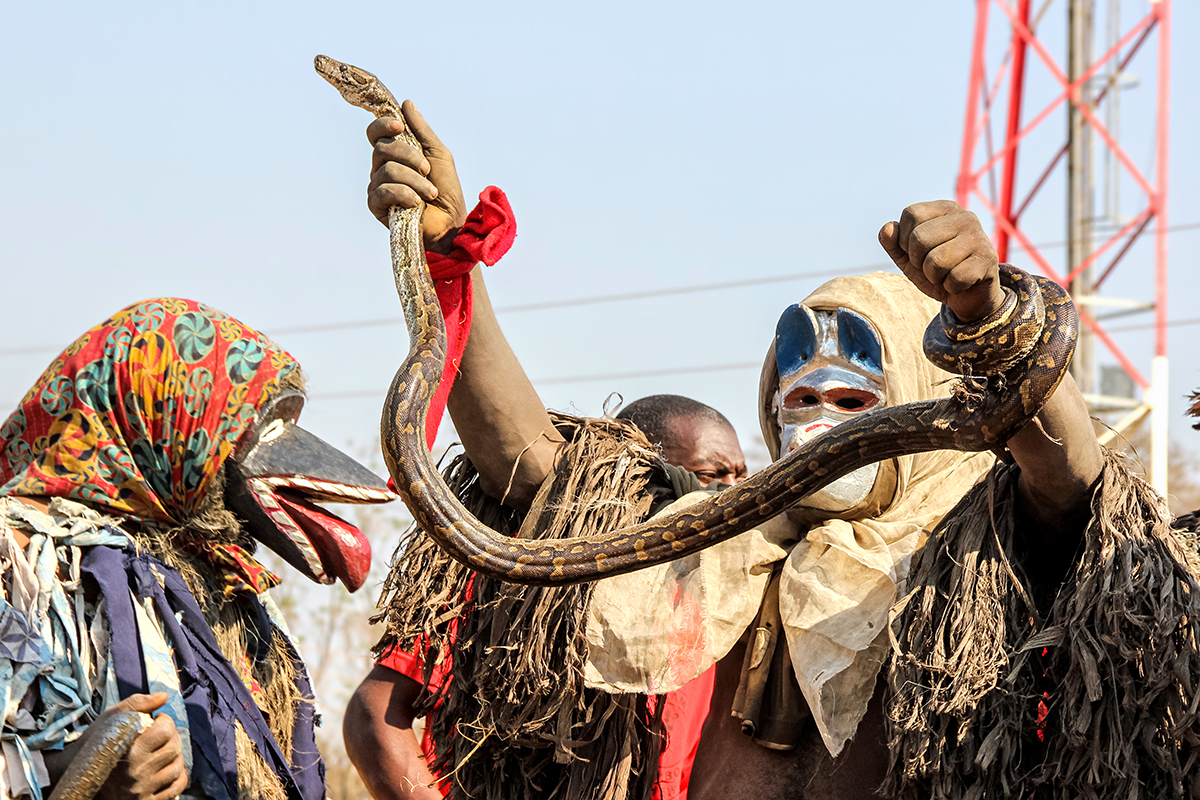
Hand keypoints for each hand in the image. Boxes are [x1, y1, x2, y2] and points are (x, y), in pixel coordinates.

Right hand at [95, 693, 187, 799]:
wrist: (76, 779)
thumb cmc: (94, 745)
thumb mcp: (110, 719)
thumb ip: (137, 704)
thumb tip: (164, 696)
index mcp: (129, 751)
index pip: (165, 730)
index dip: (164, 721)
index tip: (158, 721)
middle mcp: (136, 773)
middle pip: (174, 747)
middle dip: (171, 737)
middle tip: (162, 736)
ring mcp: (142, 790)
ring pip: (177, 767)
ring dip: (174, 757)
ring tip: (161, 752)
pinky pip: (176, 788)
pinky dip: (177, 777)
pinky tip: (165, 769)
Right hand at [367, 100, 467, 254]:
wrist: (451, 223)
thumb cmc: (447, 190)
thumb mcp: (439, 154)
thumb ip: (422, 130)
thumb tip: (406, 104)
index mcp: (395, 154)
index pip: (376, 132)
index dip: (383, 124)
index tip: (399, 125)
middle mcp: (382, 168)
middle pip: (382, 148)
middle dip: (409, 156)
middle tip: (427, 170)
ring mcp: (378, 187)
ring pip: (386, 170)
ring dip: (414, 180)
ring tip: (430, 193)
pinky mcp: (377, 206)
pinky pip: (383, 191)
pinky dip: (404, 194)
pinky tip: (416, 203)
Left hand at [878, 200, 1004, 322]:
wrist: (968, 294)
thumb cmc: (936, 270)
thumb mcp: (909, 257)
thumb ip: (894, 243)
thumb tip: (888, 227)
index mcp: (945, 209)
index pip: (911, 214)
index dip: (904, 239)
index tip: (918, 251)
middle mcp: (965, 217)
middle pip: (919, 238)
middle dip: (918, 261)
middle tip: (932, 266)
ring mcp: (979, 237)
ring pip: (935, 262)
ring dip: (934, 277)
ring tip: (946, 274)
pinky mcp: (987, 260)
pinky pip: (953, 279)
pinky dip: (951, 287)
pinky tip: (960, 282)